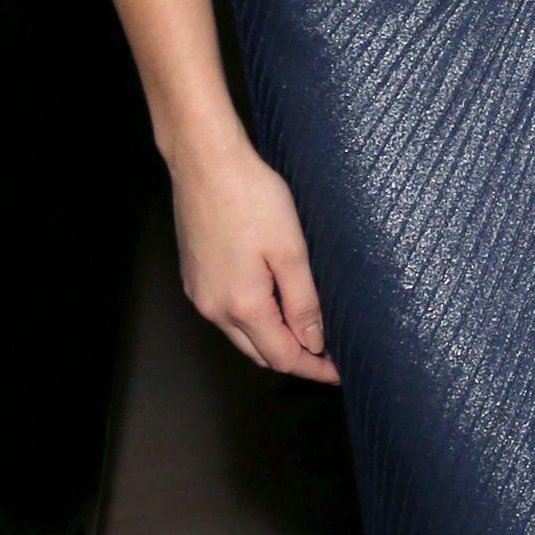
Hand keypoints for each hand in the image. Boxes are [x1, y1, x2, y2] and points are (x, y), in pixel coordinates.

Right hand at [171, 138, 337, 381]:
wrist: (205, 162)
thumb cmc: (250, 197)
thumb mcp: (291, 251)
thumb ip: (303, 302)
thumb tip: (314, 341)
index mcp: (241, 305)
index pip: (283, 356)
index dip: (315, 368)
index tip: (340, 372)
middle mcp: (213, 308)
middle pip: (260, 353)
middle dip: (296, 358)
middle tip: (331, 355)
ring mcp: (199, 293)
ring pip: (242, 335)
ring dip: (274, 340)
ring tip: (309, 332)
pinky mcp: (194, 277)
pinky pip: (228, 314)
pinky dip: (255, 320)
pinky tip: (277, 307)